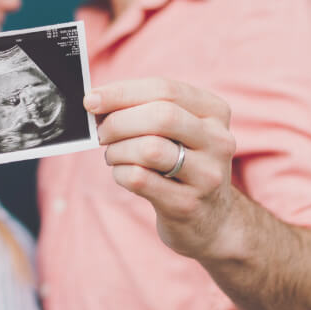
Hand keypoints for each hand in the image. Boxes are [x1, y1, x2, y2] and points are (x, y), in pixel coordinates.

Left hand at [84, 78, 238, 260]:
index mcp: (215, 112)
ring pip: (149, 149)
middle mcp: (218, 141)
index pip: (165, 89)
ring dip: (118, 150)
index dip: (122, 92)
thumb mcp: (178, 131)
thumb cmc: (182, 163)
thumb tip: (97, 100)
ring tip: (113, 155)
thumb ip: (145, 109)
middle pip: (161, 116)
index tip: (91, 99)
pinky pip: (140, 179)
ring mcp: (207, 175)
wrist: (211, 220)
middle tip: (100, 132)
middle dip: (119, 122)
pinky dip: (120, 173)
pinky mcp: (188, 204)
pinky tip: (122, 173)